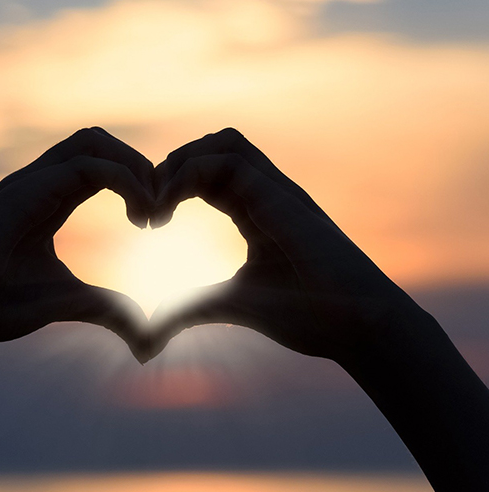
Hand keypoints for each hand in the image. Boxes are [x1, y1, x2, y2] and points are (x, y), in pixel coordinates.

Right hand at [0, 127, 154, 358]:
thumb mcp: (72, 302)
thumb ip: (109, 309)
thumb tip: (146, 332)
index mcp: (51, 198)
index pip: (102, 165)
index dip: (136, 181)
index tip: (155, 221)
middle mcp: (40, 182)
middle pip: (100, 142)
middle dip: (140, 165)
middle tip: (159, 208)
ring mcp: (29, 181)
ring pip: (92, 140)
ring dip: (132, 165)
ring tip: (150, 206)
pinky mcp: (22, 191)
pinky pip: (84, 166)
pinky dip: (121, 180)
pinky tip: (137, 215)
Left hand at [149, 128, 424, 362]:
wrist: (359, 327)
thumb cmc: (308, 316)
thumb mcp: (230, 306)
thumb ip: (189, 309)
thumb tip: (148, 335)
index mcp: (255, 211)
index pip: (208, 176)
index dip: (172, 187)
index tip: (147, 222)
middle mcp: (266, 194)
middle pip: (213, 147)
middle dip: (172, 166)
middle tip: (146, 205)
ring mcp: (277, 191)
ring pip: (224, 142)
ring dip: (181, 162)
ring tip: (158, 200)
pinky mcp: (282, 197)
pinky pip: (229, 161)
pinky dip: (190, 173)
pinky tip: (169, 207)